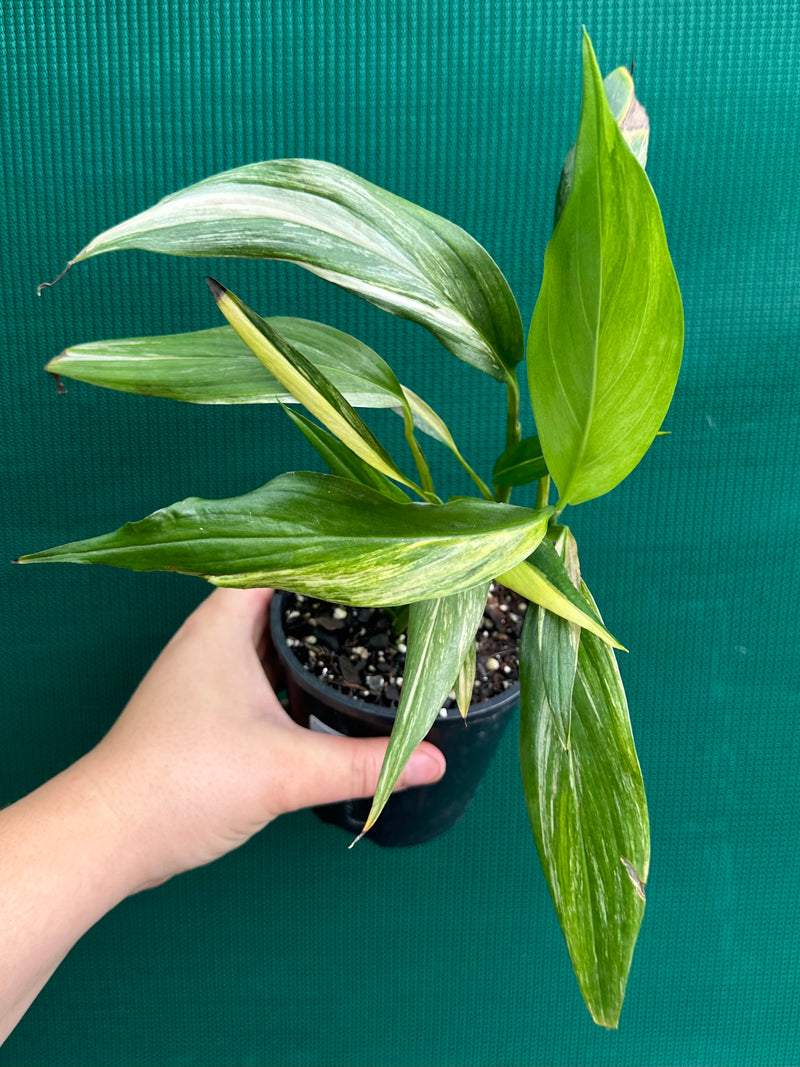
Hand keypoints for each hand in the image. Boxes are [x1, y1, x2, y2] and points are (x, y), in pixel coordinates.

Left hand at [80, 587, 445, 887]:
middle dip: (331, 599)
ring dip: (310, 640)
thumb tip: (435, 761)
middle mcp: (209, 637)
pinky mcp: (202, 708)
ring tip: (367, 637)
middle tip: (389, 599)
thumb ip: (363, 764)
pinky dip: (291, 674)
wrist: (108, 836)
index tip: (382, 557)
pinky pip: (258, 672)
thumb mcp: (287, 770)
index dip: (332, 555)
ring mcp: (203, 673)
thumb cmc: (185, 782)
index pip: (283, 562)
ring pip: (267, 639)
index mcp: (222, 623)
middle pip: (279, 598)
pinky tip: (323, 693)